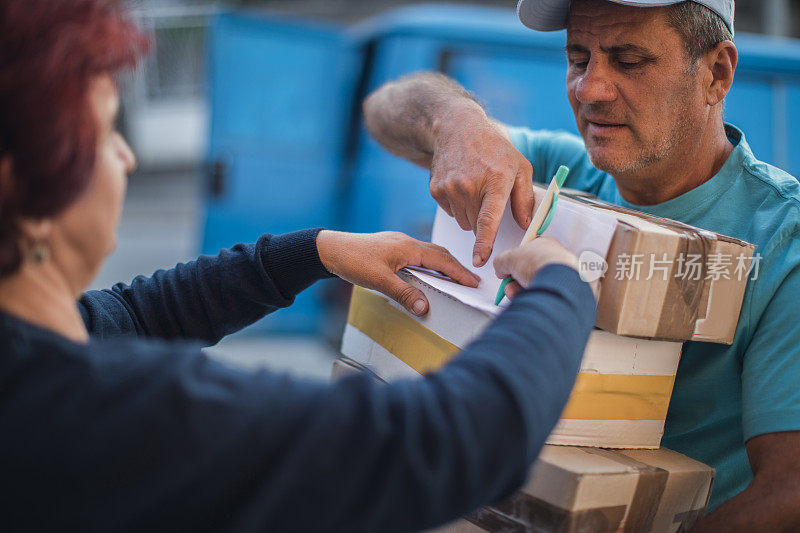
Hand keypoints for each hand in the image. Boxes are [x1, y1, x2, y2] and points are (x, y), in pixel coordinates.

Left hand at [316, 230, 479, 315]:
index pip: (442, 260)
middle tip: (470, 281)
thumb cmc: (353, 261)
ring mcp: (398, 243)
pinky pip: (418, 253)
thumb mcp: (380, 281)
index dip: (460, 272)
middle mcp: (406, 242)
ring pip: (429, 252)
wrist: (331, 249)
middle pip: (439, 253)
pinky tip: (426, 272)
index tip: (474, 282)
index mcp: (408, 247)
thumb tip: (425, 307)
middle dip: (456, 267)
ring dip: (443, 264)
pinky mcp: (390, 247)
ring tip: (453, 278)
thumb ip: (404, 293)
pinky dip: (429, 263)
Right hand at [430, 105, 533, 267]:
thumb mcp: (520, 167)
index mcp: (495, 181)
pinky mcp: (436, 189)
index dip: (484, 242)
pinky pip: (451, 212)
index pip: (488, 219)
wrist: (458, 128)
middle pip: (476, 225)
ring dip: (471, 213)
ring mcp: (450, 188)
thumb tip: (527, 225)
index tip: (479, 260)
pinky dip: (458, 205)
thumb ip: (525, 198)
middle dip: (484, 220)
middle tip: (488, 197)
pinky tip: (462, 185)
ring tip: (475, 188)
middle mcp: (470, 185)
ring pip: (463, 221)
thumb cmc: (494, 148)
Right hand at [493, 237, 578, 299]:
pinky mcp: (561, 289)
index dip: (513, 262)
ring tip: (515, 292)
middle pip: (528, 269)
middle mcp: (554, 258)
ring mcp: (559, 274)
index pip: (526, 252)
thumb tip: (500, 268)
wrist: (555, 280)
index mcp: (545, 244)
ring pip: (535, 282)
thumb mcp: (509, 258)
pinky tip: (527, 297)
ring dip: (520, 289)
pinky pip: (542, 293)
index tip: (506, 270)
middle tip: (509, 284)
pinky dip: (532, 296)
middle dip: (514, 279)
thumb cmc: (539, 263)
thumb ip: (501, 261)